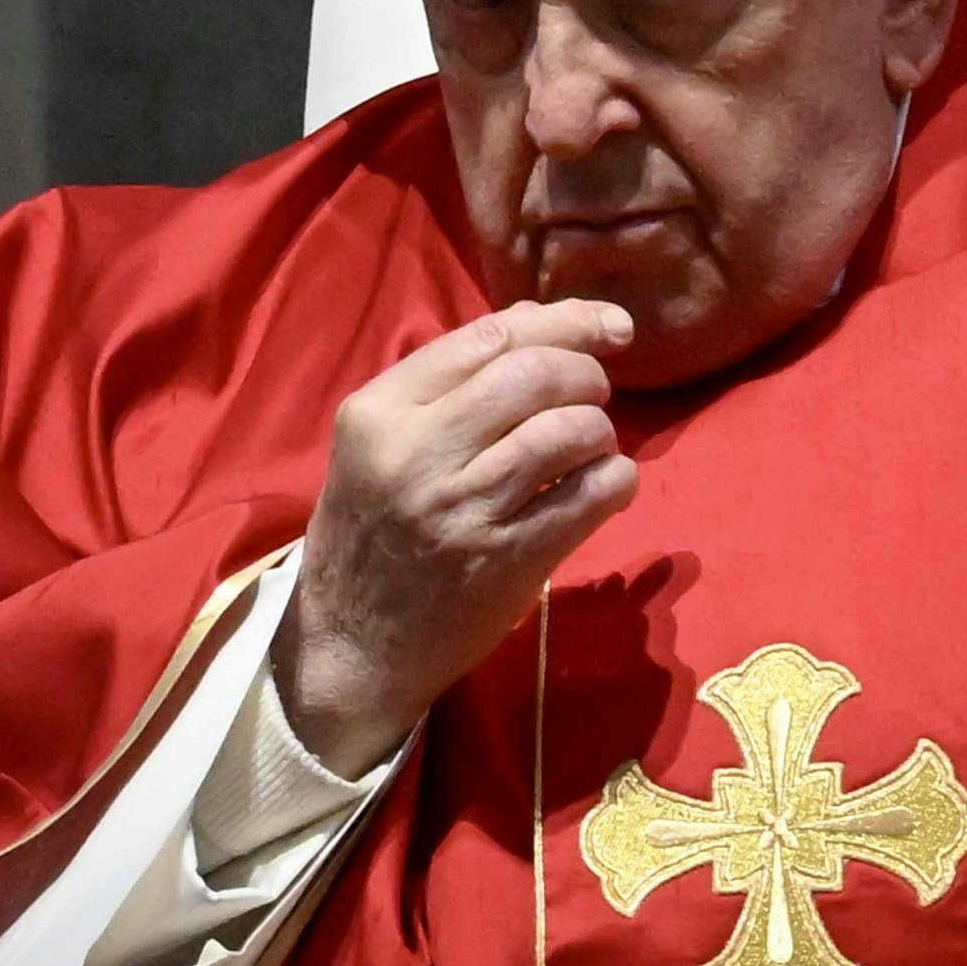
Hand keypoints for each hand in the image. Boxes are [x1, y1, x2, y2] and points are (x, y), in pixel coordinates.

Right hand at [276, 299, 641, 775]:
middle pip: (536, 373)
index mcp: (377, 413)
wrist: (350, 647)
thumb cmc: (370, 534)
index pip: (489, 338)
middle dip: (586, 373)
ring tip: (590, 446)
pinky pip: (593, 492)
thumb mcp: (379, 446)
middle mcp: (417, 453)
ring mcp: (465, 507)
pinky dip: (616, 479)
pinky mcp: (509, 558)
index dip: (564, 321)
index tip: (606, 327)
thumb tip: (541, 318)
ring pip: (570, 428)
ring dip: (600, 430)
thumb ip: (451, 381)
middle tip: (594, 394)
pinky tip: (604, 486)